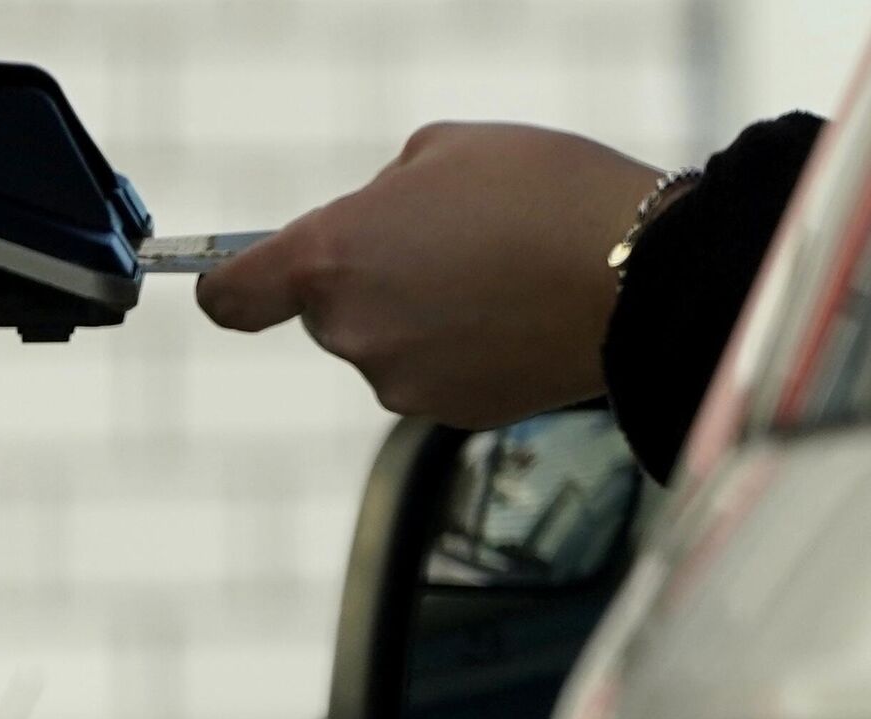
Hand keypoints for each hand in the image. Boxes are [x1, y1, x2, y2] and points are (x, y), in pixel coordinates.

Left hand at [196, 123, 661, 428]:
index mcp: (329, 260)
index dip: (226, 286)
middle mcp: (351, 333)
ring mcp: (401, 384)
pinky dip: (460, 348)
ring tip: (496, 272)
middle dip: (371, 275)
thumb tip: (374, 225)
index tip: (230, 282)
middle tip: (444, 238)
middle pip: (329, 308)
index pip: (232, 296)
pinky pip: (433, 373)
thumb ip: (380, 195)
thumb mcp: (440, 150)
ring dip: (420, 313)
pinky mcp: (451, 416)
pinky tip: (514, 312)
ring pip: (387, 341)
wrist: (643, 275)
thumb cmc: (546, 194)